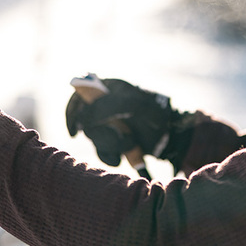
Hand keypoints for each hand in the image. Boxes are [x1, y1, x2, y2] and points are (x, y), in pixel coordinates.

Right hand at [65, 78, 179, 166]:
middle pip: (86, 123)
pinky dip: (112, 156)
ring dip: (111, 145)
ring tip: (131, 143)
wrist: (174, 136)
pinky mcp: (114, 142)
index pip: (79, 96)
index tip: (75, 131)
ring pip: (95, 140)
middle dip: (102, 135)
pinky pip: (103, 152)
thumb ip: (107, 106)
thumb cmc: (156, 113)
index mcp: (108, 89)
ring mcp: (109, 124)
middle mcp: (105, 106)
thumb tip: (81, 117)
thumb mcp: (134, 104)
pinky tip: (125, 155)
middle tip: (120, 136)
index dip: (72, 112)